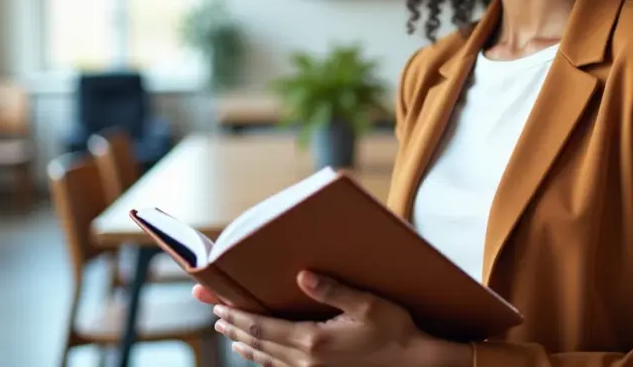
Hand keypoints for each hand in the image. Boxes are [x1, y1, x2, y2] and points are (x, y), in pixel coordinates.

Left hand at [192, 271, 470, 366]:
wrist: (415, 364)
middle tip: (217, 318)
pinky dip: (266, 361)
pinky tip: (263, 356)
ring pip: (269, 361)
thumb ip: (332, 289)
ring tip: (231, 336)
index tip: (220, 307)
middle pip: (260, 345)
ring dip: (247, 347)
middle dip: (236, 329)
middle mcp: (307, 362)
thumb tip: (301, 275)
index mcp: (313, 341)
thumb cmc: (395, 331)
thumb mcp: (367, 304)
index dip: (239, 317)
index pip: (263, 327)